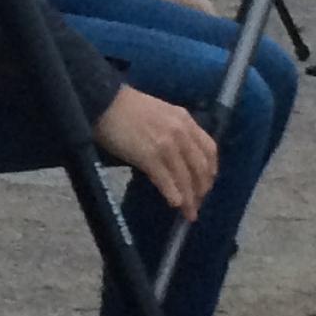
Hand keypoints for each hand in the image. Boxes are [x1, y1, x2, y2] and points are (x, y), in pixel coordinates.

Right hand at [92, 86, 217, 219]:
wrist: (105, 103)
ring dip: (189, 198)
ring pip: (185, 177)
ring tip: (189, 212)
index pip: (209, 149)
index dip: (211, 170)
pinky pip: (165, 180)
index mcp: (184, 119)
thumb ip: (174, 131)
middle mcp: (180, 132)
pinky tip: (174, 204)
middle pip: (200, 167)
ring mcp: (166, 144)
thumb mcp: (161, 114)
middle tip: (198, 203)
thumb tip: (179, 157)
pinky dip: (173, 194)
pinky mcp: (149, 156)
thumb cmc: (128, 109)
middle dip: (202, 189)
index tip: (207, 183)